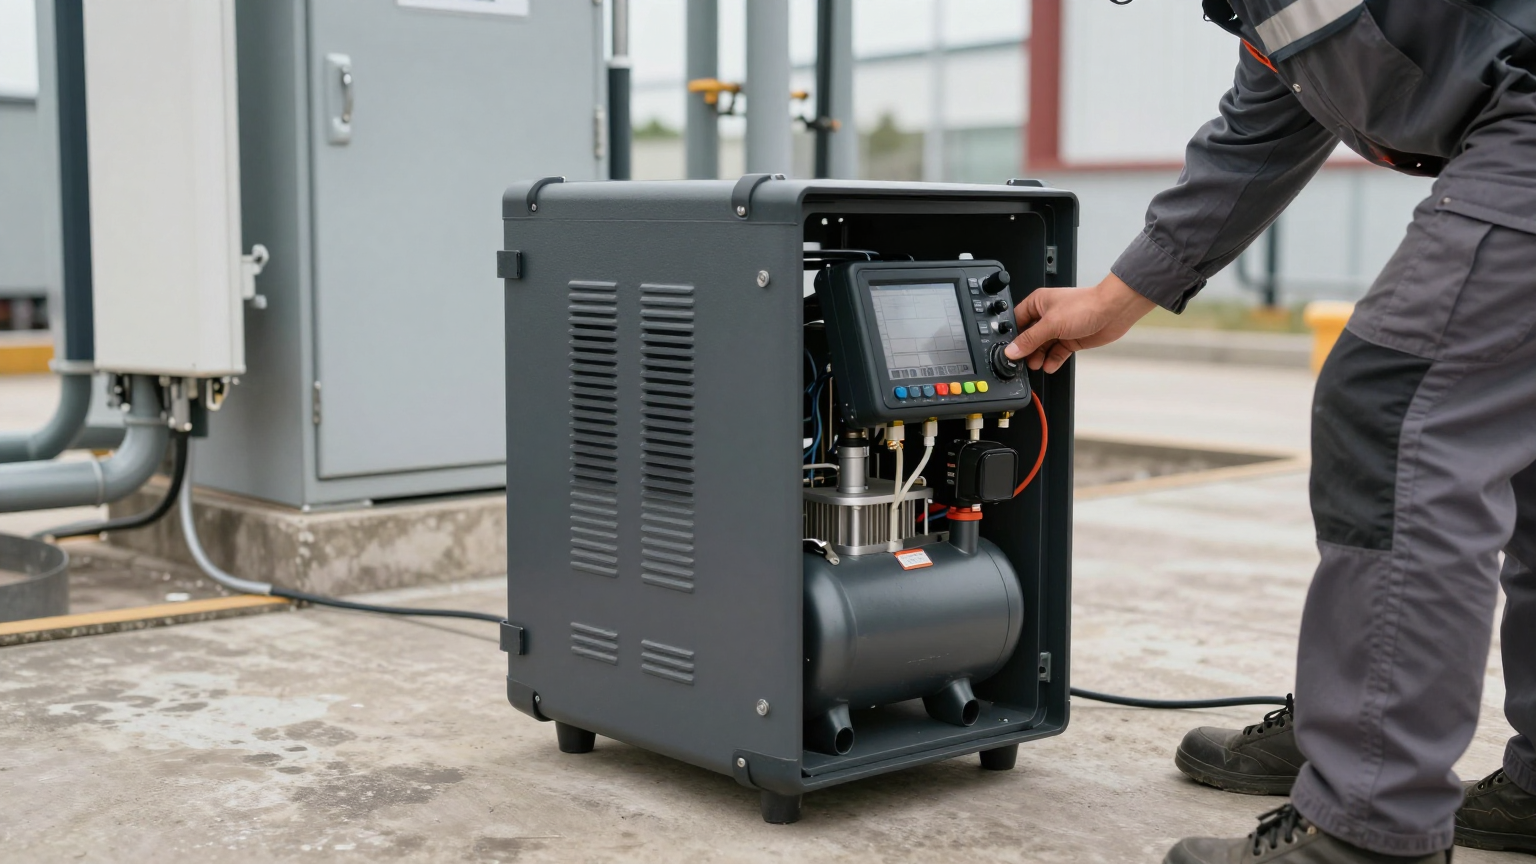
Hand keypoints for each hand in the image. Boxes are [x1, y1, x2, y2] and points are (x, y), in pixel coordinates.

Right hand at [1004, 274, 1156, 372]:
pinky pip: (1056, 353)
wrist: (1114, 311)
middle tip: (1022, 362)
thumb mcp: (1051, 324)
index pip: (1017, 321)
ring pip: (1042, 346)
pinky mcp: (1070, 339)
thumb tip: (1012, 350)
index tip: (1008, 351)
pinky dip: (1052, 360)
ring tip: (1037, 364)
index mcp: (1038, 303)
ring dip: (1038, 357)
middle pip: (1029, 337)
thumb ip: (1029, 339)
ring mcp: (1059, 328)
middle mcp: (1047, 316)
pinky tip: (1049, 366)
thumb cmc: (1086, 306)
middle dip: (1026, 350)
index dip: (1012, 336)